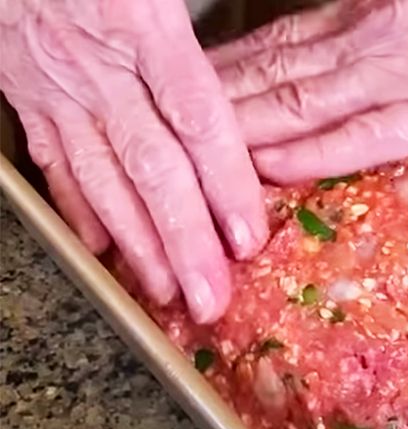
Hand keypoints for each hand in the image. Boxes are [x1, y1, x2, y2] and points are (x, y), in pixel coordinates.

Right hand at [1, 0, 268, 322]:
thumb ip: (194, 27)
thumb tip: (255, 76)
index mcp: (142, 23)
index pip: (198, 118)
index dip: (227, 183)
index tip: (248, 237)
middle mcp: (99, 65)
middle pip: (153, 167)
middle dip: (184, 241)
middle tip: (210, 295)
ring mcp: (57, 84)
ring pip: (103, 177)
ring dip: (136, 242)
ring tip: (164, 289)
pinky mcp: (26, 93)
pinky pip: (56, 160)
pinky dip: (78, 207)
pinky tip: (101, 245)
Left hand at [208, 0, 407, 183]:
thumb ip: (380, 21)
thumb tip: (343, 43)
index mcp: (371, 11)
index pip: (281, 42)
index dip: (229, 69)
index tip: (189, 89)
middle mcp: (372, 42)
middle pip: (275, 73)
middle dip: (217, 103)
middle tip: (165, 128)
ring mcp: (402, 78)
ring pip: (302, 104)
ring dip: (243, 130)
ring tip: (192, 153)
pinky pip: (361, 137)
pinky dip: (310, 152)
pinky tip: (268, 166)